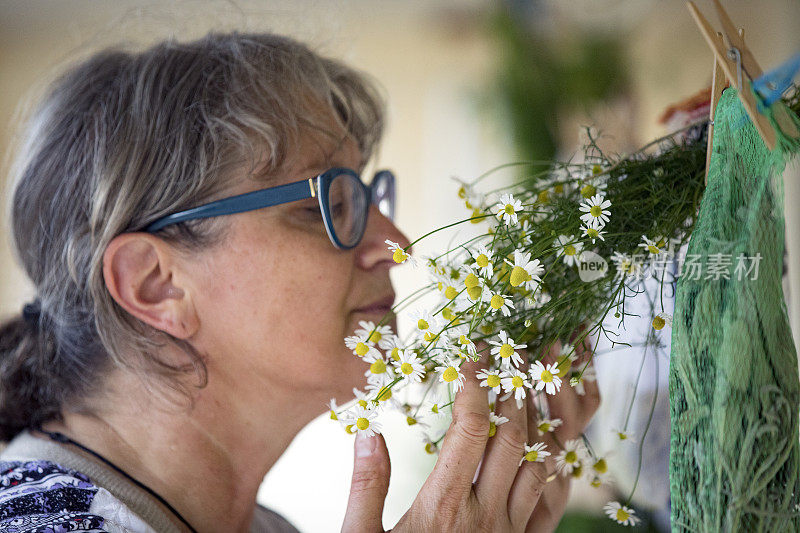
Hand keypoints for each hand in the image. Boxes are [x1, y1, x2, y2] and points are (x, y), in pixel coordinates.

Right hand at [341, 326, 598, 532]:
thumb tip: (369, 432)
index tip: (469, 354)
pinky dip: (552, 466)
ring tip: (528, 385)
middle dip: (512, 387)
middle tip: (508, 353)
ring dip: (537, 420)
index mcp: (443, 507)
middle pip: (512, 436)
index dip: (474, 384)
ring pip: (538, 463)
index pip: (471, 429)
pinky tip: (546, 444)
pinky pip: (551, 501)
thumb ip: (366, 486)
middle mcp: (486, 516)